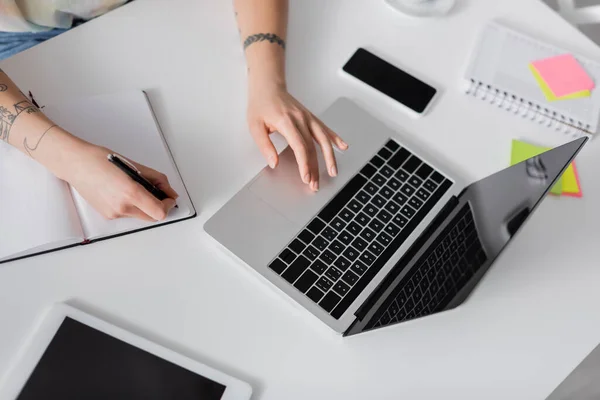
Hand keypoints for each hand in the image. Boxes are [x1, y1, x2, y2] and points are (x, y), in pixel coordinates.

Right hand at [57, 142, 178, 220]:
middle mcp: (122, 207)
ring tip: (136, 188)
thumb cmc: (101, 160)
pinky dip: (131, 205)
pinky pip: (128, 214)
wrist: (76, 165)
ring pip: (140, 216)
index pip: (159, 212)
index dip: (168, 206)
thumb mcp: (135, 166)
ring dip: (144, 205)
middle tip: (159, 194)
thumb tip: (169, 191)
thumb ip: (156, 180)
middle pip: (152, 217)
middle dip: (159, 206)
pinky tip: (123, 192)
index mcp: (130, 192)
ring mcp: (114, 213)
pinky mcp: (108, 215)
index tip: (169, 198)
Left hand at [247, 84, 347, 191]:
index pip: (300, 147)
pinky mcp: (311, 117)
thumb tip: (273, 163)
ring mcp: (308, 118)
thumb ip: (265, 145)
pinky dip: (335, 138)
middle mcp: (301, 119)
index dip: (305, 164)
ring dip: (329, 157)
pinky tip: (343, 147)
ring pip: (323, 139)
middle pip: (312, 148)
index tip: (306, 178)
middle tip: (315, 184)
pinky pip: (325, 129)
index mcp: (286, 122)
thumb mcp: (255, 126)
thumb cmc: (261, 105)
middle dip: (315, 168)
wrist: (268, 86)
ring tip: (333, 172)